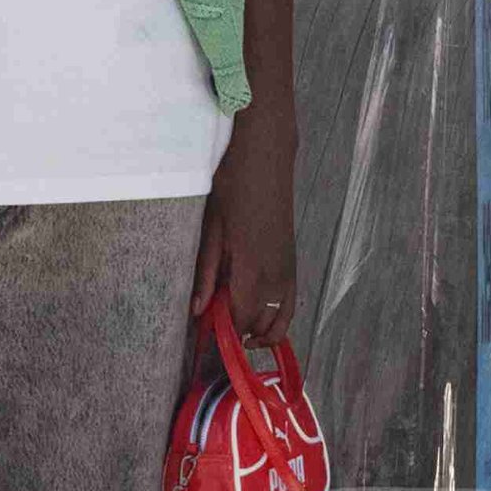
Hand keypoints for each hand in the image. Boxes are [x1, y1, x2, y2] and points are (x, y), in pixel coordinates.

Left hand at [192, 112, 296, 345]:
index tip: (207, 340)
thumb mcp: (213, 226)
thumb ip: (207, 271)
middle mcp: (278, 271)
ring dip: (265, 329)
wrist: (266, 150)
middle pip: (266, 322)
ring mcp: (290, 263)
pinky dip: (277, 312)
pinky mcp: (293, 255)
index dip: (226, 334)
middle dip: (244, 336)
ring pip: (285, 314)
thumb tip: (198, 309)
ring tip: (240, 334)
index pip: (243, 317)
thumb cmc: (235, 181)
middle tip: (220, 338)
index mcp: (254, 265)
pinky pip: (289, 297)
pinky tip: (255, 309)